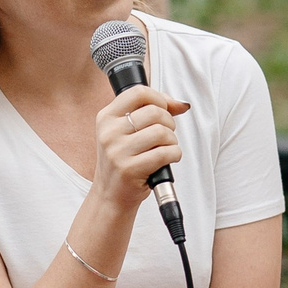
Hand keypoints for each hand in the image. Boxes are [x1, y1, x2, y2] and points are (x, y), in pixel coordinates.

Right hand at [92, 82, 189, 225]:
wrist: (109, 195)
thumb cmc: (122, 161)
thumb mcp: (126, 132)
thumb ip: (150, 112)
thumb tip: (181, 105)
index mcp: (106, 118)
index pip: (138, 92)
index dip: (159, 98)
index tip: (165, 109)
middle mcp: (109, 133)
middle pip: (154, 112)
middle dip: (169, 123)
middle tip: (165, 135)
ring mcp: (117, 151)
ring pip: (162, 132)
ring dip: (172, 141)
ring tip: (165, 148)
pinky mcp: (129, 169)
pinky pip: (165, 153)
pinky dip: (174, 155)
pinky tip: (167, 159)